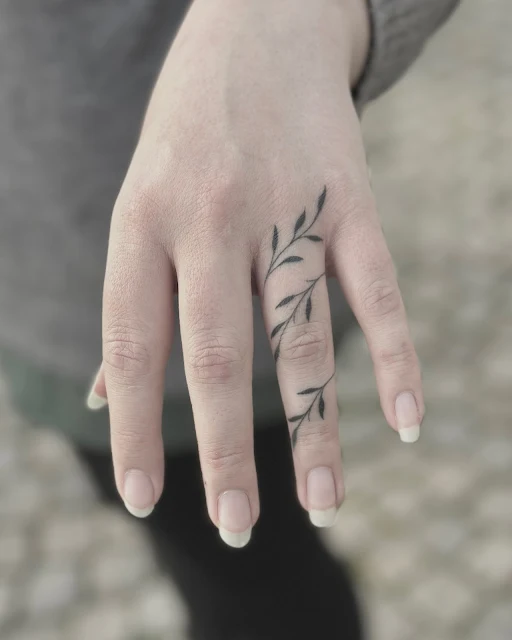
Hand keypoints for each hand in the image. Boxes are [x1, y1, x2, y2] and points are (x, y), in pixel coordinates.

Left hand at [89, 0, 422, 545]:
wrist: (255, 31)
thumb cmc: (187, 138)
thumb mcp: (137, 207)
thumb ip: (127, 306)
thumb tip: (102, 398)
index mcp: (141, 223)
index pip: (133, 347)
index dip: (135, 429)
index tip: (145, 501)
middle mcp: (209, 220)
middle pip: (216, 354)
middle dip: (226, 450)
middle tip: (234, 527)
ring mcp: (285, 210)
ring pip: (301, 336)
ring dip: (313, 428)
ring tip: (323, 504)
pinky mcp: (349, 201)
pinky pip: (376, 289)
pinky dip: (396, 356)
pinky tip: (405, 420)